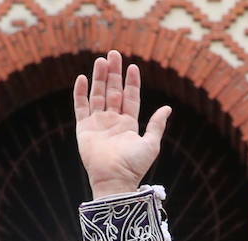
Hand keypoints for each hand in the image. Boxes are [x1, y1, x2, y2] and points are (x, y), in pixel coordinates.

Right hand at [73, 50, 171, 198]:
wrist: (115, 179)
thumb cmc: (134, 165)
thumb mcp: (151, 144)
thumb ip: (156, 125)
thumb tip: (167, 108)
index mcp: (129, 124)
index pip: (130, 98)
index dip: (132, 82)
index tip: (133, 66)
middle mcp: (113, 121)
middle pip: (113, 92)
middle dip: (114, 73)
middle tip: (113, 54)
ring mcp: (98, 124)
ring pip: (98, 95)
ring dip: (99, 78)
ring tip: (101, 60)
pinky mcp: (84, 129)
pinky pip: (81, 107)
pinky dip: (80, 93)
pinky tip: (82, 78)